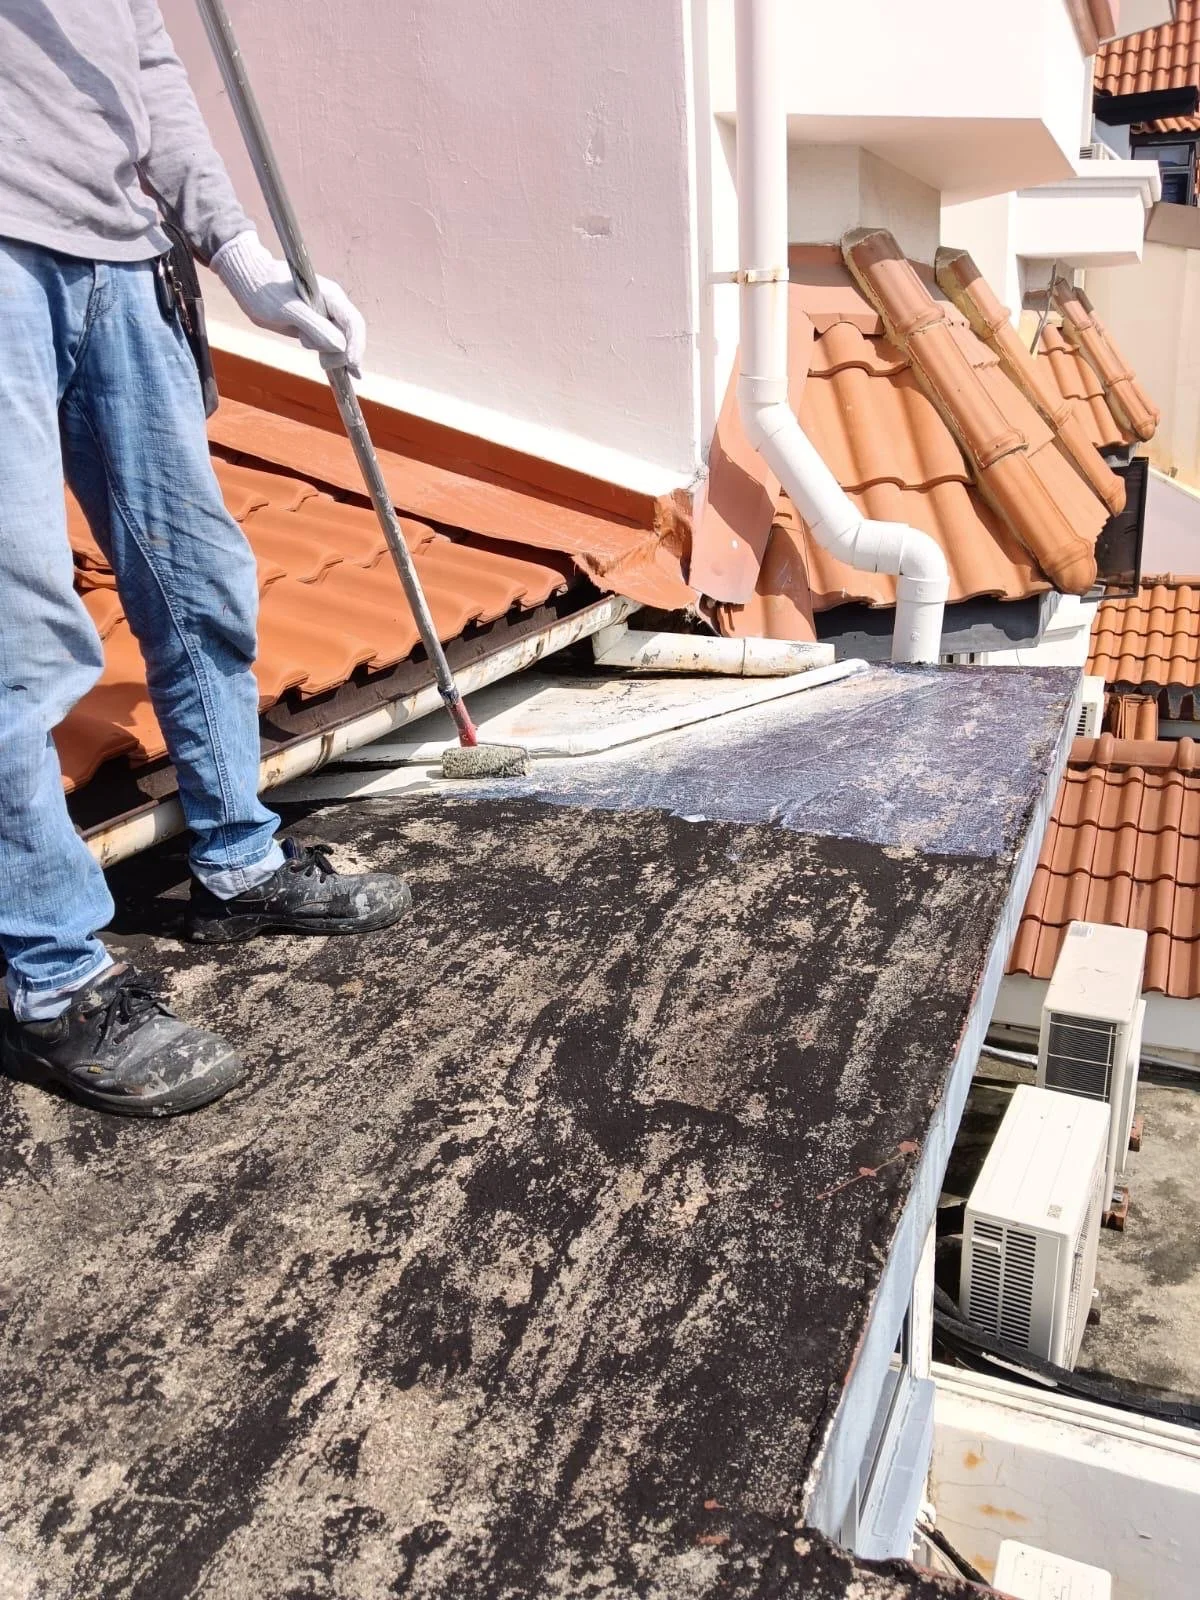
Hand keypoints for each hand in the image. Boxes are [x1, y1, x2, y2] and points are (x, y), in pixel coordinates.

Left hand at [210, 230, 364, 376]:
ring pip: (338, 343)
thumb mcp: (288, 310)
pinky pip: (329, 345)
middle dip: (340, 353)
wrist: (248, 281)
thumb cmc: (264, 291)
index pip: (353, 322)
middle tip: (323, 364)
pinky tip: (337, 374)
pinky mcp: (314, 327)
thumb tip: (341, 345)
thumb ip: (315, 326)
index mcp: (330, 296)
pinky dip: (331, 358)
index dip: (356, 344)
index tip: (352, 365)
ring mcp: (324, 317)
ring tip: (302, 342)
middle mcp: (331, 306)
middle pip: (349, 336)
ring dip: (328, 353)